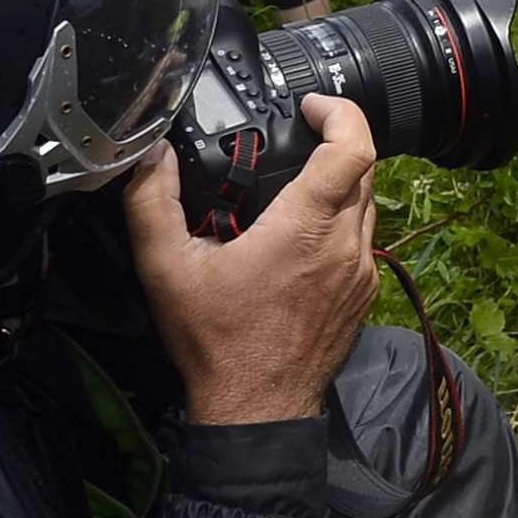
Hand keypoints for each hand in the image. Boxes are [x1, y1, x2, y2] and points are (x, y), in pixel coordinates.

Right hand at [129, 98, 381, 427]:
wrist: (255, 411)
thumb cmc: (218, 345)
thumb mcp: (166, 268)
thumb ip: (152, 202)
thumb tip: (149, 157)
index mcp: (304, 229)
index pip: (354, 147)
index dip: (340, 112)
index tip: (311, 107)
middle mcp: (343, 246)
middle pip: (364, 169)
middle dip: (335, 143)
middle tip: (298, 139)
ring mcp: (359, 273)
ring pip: (368, 205)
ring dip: (341, 185)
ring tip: (295, 186)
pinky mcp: (361, 296)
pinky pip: (364, 241)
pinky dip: (341, 224)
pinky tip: (301, 237)